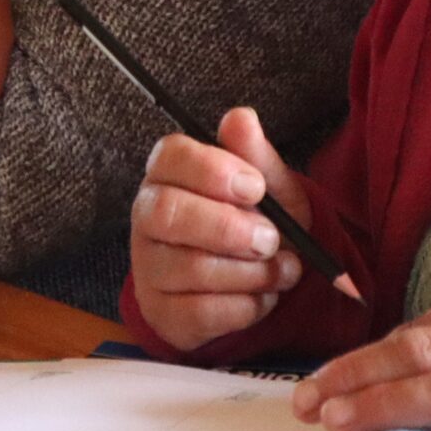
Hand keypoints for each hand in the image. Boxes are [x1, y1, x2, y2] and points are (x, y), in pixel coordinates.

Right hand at [130, 108, 311, 350]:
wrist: (253, 280)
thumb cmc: (256, 220)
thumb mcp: (267, 187)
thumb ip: (254, 156)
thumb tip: (240, 118)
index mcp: (169, 172)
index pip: (171, 156)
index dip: (213, 170)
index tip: (255, 187)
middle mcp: (148, 214)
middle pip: (169, 213)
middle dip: (229, 228)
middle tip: (271, 239)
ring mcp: (149, 265)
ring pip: (189, 268)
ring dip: (249, 273)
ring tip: (282, 270)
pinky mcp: (161, 311)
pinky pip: (198, 312)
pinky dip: (243, 307)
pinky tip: (262, 297)